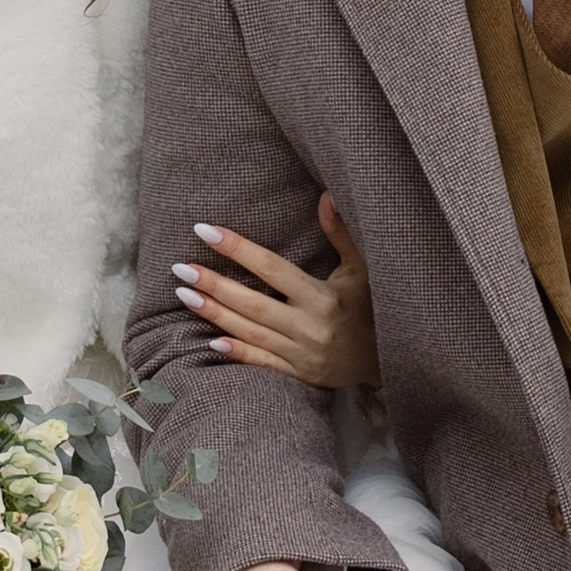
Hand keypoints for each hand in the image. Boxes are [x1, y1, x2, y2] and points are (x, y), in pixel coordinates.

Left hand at [170, 198, 375, 390]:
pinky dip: (238, 353)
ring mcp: (303, 354)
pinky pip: (263, 363)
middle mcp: (310, 326)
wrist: (390, 362)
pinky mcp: (299, 375)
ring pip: (251, 332)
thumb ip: (341, 235)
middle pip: (253, 303)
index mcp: (324, 297)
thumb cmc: (371, 308)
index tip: (206, 230)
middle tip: (180, 268)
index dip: (238, 248)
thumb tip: (325, 195)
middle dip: (214, 284)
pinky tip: (210, 341)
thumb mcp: (362, 270)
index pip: (272, 268)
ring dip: (214, 313)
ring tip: (184, 293)